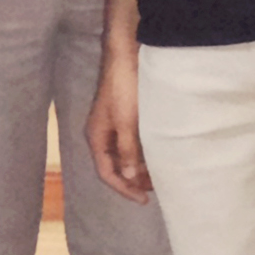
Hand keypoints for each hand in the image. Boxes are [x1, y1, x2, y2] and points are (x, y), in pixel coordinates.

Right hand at [88, 34, 153, 203]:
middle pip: (114, 166)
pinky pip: (130, 143)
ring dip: (138, 167)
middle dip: (132, 180)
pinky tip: (156, 155)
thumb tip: (129, 178)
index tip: (145, 199)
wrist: (127, 56)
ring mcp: (113, 124)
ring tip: (158, 175)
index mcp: (96, 137)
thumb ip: (127, 151)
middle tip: (155, 189)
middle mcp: (102, 133)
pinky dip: (142, 153)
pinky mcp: (124, 116)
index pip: (106, 172)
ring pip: (123, 155)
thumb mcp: (127, 123)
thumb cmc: (125, 88)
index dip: (124, 189)